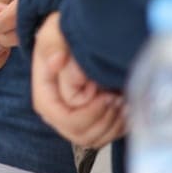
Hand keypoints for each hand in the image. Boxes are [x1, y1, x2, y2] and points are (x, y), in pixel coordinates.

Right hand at [31, 12, 125, 148]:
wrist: (76, 37)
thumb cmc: (63, 34)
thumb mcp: (54, 32)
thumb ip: (53, 44)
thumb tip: (57, 61)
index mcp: (45, 95)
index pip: (64, 119)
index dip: (88, 113)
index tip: (105, 94)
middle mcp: (57, 113)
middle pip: (81, 134)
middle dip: (104, 118)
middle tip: (117, 96)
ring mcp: (74, 120)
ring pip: (95, 140)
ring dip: (114, 122)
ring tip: (123, 99)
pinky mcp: (91, 122)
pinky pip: (106, 137)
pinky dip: (121, 126)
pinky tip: (127, 106)